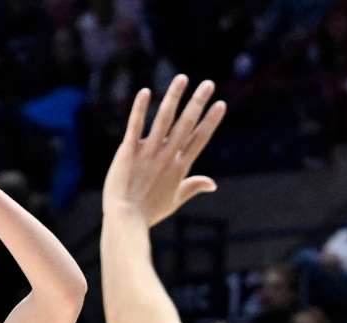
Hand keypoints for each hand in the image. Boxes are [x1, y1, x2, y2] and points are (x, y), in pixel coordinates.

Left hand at [102, 75, 225, 227]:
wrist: (125, 220)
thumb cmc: (149, 212)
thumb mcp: (176, 200)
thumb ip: (194, 187)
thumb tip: (213, 184)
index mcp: (180, 167)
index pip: (199, 138)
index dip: (211, 121)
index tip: (221, 104)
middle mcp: (167, 156)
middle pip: (186, 124)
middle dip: (198, 102)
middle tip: (209, 83)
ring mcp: (148, 153)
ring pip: (164, 119)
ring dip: (174, 97)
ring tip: (182, 78)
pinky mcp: (128, 152)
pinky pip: (135, 126)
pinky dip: (140, 108)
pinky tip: (145, 91)